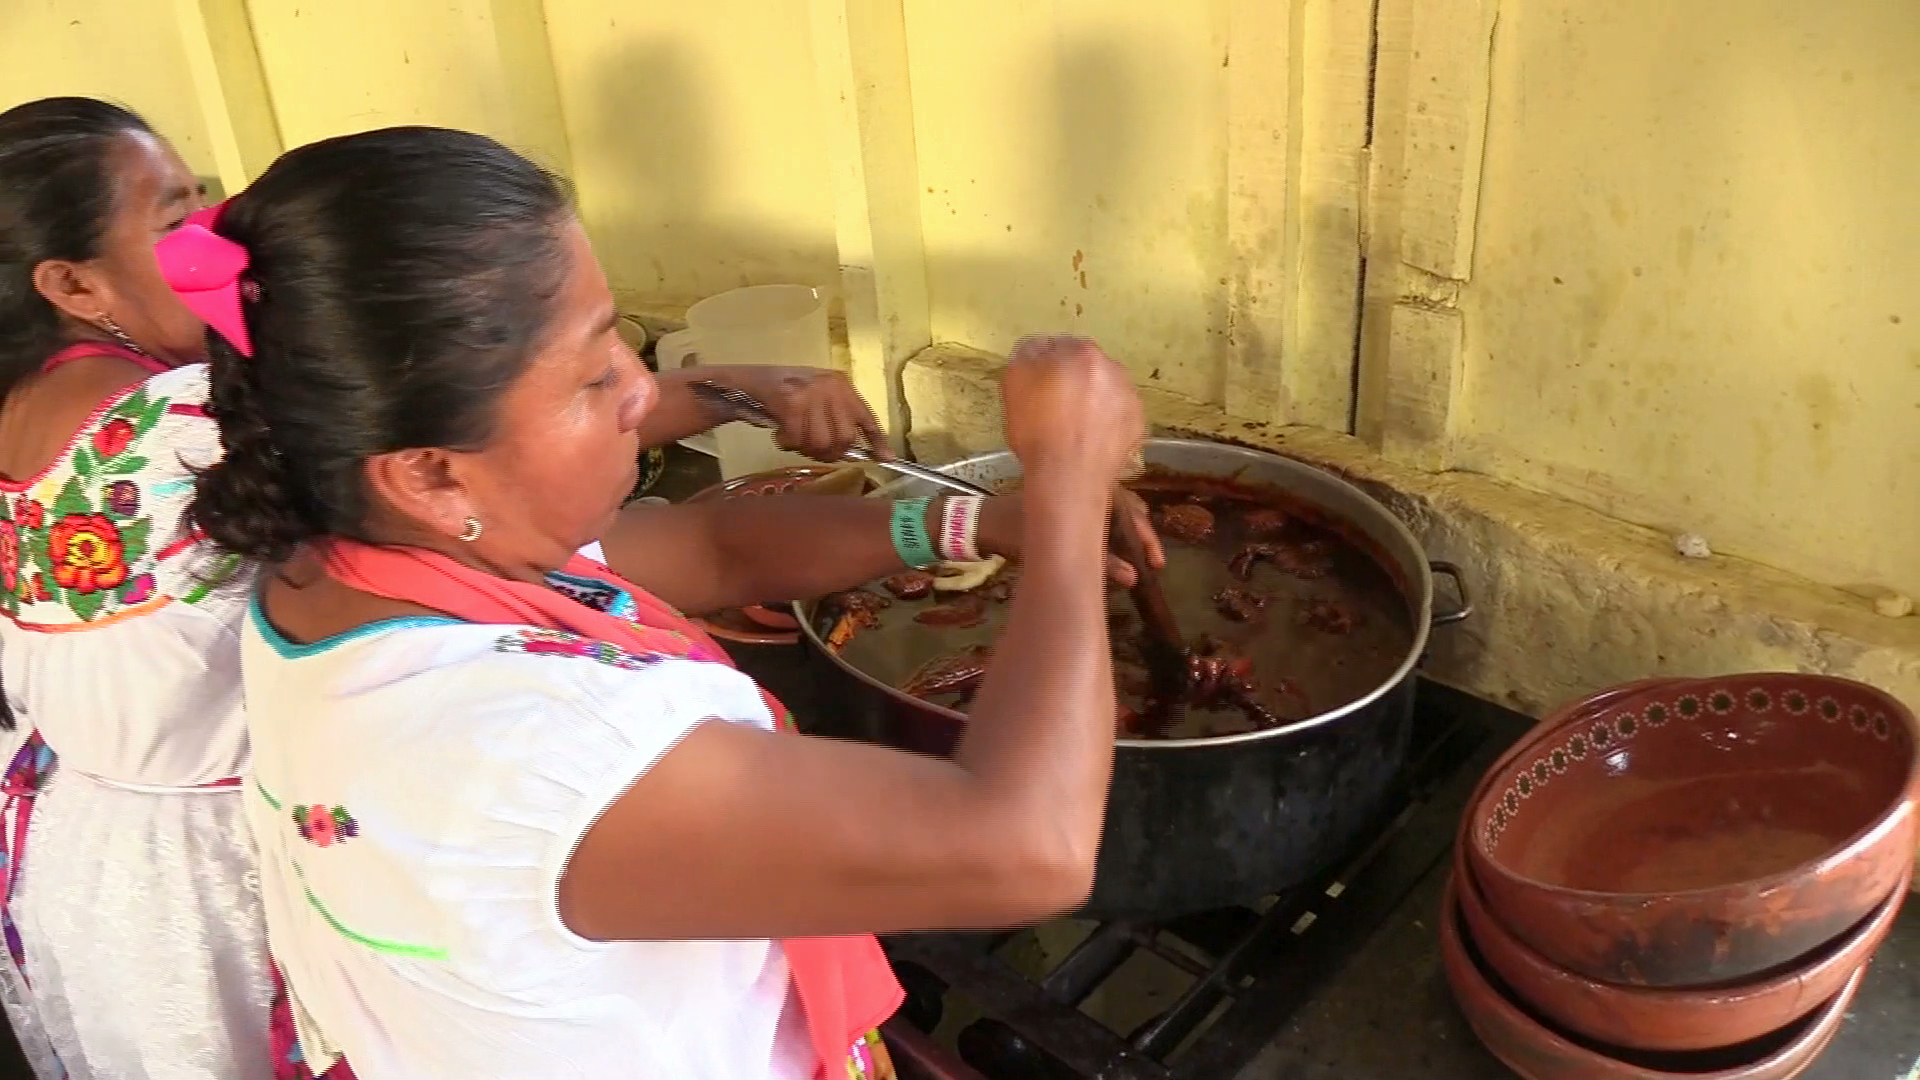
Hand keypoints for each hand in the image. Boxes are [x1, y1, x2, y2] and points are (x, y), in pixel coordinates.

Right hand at [706, 366, 889, 460]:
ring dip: (806, 449)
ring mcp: (811, 394)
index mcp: (841, 384)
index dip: (877, 441)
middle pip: (845, 438)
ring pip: (821, 443)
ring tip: (794, 439)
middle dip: (830, 452)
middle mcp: (830, 387)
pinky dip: (787, 443)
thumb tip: (864, 451)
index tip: (884, 458)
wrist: (748, 381)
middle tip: (812, 449)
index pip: (867, 417)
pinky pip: (798, 440)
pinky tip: (780, 433)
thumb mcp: (818, 398)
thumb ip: (838, 419)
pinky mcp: (791, 404)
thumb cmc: (784, 392)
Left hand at [978, 489, 1164, 587]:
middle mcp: (1085, 486)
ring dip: (1130, 533)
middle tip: (1154, 562)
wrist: (983, 521)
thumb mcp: (1057, 550)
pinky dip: (1113, 532)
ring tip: (1141, 556)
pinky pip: (1100, 515)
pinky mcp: (1067, 506)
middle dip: (1142, 534)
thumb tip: (1132, 578)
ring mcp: (1076, 495)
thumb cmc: (1015, 530)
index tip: (1155, 562)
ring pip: (1116, 511)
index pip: (1130, 510)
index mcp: (1085, 487)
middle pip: (1128, 508)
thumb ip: (1097, 563)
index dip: (1146, 536)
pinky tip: (1117, 550)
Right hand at [1001, 335, 1141, 480]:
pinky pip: (1117, 416)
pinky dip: (1105, 423)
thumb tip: (1037, 348)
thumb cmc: (1037, 430)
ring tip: (1072, 427)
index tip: (1036, 386)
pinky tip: (1088, 439)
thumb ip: (1026, 354)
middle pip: (1086, 368)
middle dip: (1071, 381)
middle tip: (1052, 408)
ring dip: (1091, 401)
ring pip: (1105, 391)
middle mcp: (1113, 368)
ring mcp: (1129, 397)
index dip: (1044, 366)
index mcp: (1082, 352)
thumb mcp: (1014, 382)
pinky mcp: (1137, 425)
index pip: (1059, 347)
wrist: (1068, 477)